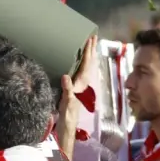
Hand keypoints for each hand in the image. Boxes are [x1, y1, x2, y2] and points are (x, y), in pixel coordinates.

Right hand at [56, 34, 95, 149]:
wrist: (68, 124)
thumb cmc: (67, 113)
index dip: (88, 50)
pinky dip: (83, 62)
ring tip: (90, 44)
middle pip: (90, 61)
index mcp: (83, 82)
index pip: (87, 62)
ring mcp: (81, 84)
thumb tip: (66, 76)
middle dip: (92, 49)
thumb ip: (67, 89)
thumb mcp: (66, 101)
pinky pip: (81, 70)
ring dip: (89, 54)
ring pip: (88, 65)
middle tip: (93, 36)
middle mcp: (84, 81)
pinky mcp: (77, 87)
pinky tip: (80, 60)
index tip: (90, 38)